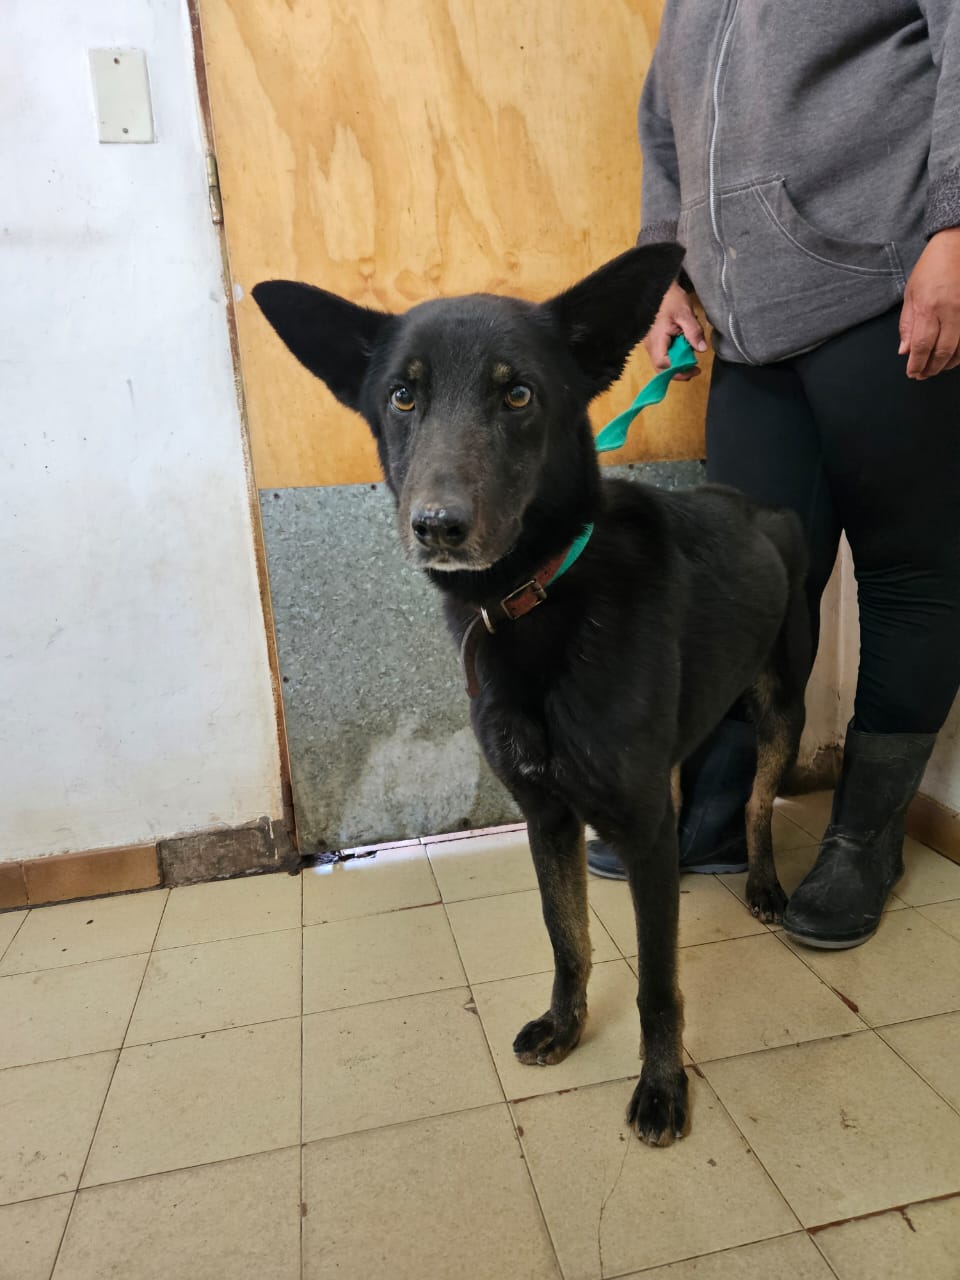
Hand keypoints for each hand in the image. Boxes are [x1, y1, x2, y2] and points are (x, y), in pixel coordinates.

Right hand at [644, 282, 707, 379]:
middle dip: (678, 372)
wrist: (660, 289)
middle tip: (695, 369)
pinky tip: (684, 350)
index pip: (663, 364)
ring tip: (691, 360)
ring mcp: (651, 345)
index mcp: (657, 339)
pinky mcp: (655, 343)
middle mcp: (651, 345)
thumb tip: (702, 349)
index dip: (678, 370)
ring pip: (662, 364)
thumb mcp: (685, 314)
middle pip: (661, 369)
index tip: (694, 368)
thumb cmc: (670, 299)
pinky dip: (674, 358)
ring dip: (677, 365)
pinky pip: (663, 356)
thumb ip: (693, 332)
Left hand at [898, 227, 959, 378]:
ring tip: (937, 368)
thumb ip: (907, 324)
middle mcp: (950, 311)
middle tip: (923, 375)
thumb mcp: (911, 294)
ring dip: (948, 363)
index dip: (917, 364)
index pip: (921, 345)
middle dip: (931, 368)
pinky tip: (954, 357)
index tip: (912, 373)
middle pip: (942, 351)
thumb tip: (904, 351)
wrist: (956, 246)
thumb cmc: (932, 268)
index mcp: (929, 307)